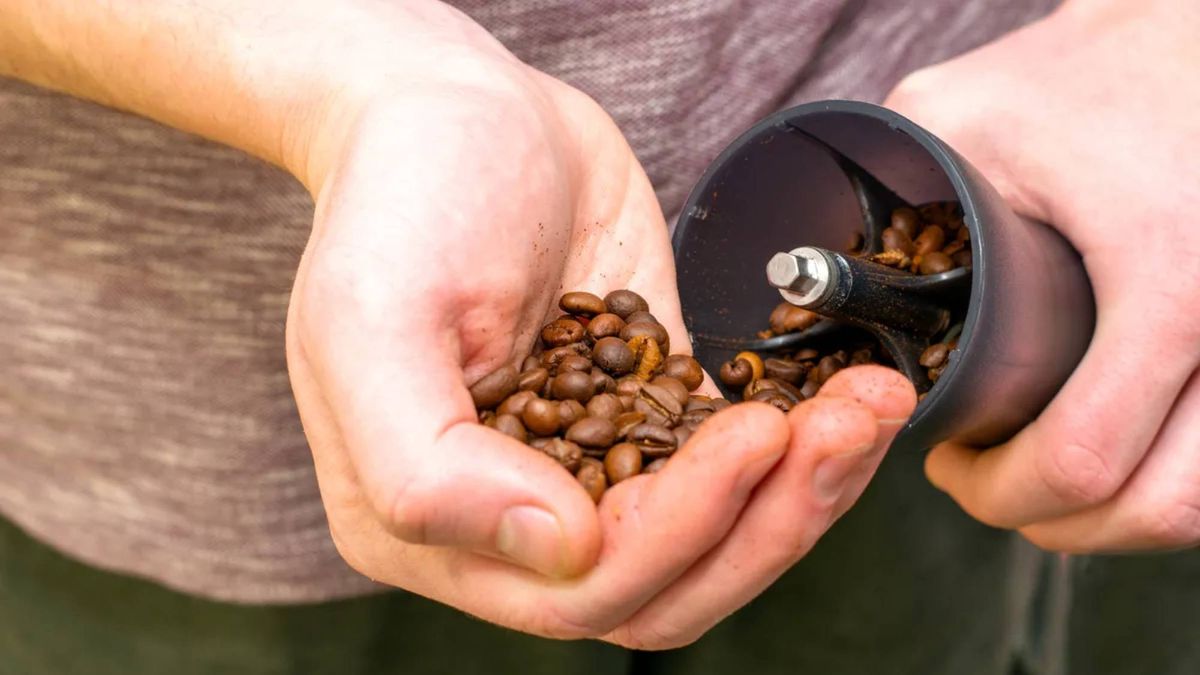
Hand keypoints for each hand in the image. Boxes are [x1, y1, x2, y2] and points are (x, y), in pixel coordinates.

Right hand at [285, 5, 915, 646]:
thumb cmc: (402, 198)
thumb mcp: (372, 318)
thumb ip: (426, 465)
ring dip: (803, 489)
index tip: (750, 434)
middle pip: (665, 583)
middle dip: (767, 520)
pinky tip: (848, 396)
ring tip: (867, 406)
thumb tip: (560, 548)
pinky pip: (733, 463)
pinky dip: (802, 444)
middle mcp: (511, 516)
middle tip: (837, 429)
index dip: (679, 534)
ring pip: (715, 536)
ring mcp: (588, 463)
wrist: (464, 112)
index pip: (577, 588)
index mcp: (426, 524)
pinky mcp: (648, 408)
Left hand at [885, 0, 1199, 551]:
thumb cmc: (1092, 65)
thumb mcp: (969, 111)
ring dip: (1118, 516)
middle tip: (993, 489)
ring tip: (1046, 478)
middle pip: (1160, 505)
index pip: (1086, 457)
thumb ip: (888, 186)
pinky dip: (1168, 476)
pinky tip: (1115, 449)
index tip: (948, 469)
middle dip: (1057, 522)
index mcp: (1163, 270)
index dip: (1002, 492)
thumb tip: (818, 258)